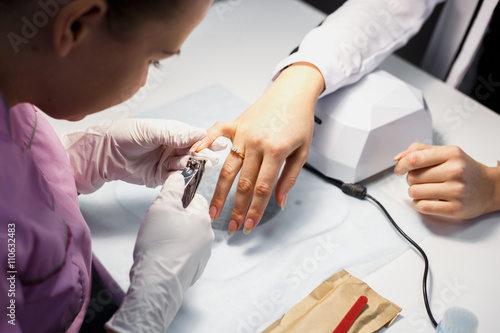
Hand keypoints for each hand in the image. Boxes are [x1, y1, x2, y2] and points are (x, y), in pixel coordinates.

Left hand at [63, 119, 224, 193]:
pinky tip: (185, 178)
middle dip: (202, 156)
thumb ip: (174, 134)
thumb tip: (200, 133)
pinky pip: (176, 179)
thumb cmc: (124, 135)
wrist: (103, 155)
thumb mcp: (150, 131)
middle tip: (209, 160)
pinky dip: (181, 179)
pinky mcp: (161, 177)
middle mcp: (173, 147)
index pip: (195, 137)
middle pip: (194, 153)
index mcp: (173, 132)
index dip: (206, 141)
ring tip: (193, 167)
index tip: (218, 144)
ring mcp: (168, 163)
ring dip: (191, 167)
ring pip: (187, 167)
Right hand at [105, 172, 213, 331]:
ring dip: (174, 236)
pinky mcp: (194, 269)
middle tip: (158, 226)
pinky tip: (162, 255)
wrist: (157, 280)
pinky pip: (184, 254)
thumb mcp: (163, 205)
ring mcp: (203, 254)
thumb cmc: (159, 242)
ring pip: (187, 236)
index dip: (177, 200)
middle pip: (190, 218)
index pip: (194, 199)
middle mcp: (208, 236)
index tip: (165, 207)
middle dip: (174, 219)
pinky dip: (174, 253)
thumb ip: (173, 187)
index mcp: (203, 218)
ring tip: (158, 242)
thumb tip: (179, 177)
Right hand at [191, 63, 324, 233]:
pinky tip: (193, 156)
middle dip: (237, 209)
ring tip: (212, 211)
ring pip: (228, 168)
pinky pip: (215, 133)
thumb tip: (279, 203)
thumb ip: (289, 178)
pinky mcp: (235, 124)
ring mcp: (243, 133)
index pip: (262, 188)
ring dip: (219, 192)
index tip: (249, 226)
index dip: (255, 210)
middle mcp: (256, 143)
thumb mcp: (303, 151)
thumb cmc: (300, 122)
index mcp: (276, 151)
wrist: (293, 92)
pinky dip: (203, 143)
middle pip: (243, 183)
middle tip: (232, 227)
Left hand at [394, 143, 499, 218]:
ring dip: (414, 192)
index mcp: (451, 154)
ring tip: (424, 189)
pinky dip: (419, 204)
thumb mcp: (445, 153)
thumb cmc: (464, 170)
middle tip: (421, 180)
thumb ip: (419, 151)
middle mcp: (455, 171)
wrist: (489, 187)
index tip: (398, 169)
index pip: (415, 159)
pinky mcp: (455, 208)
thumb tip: (397, 158)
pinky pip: (422, 206)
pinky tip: (427, 199)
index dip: (401, 165)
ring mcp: (456, 190)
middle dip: (411, 179)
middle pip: (413, 177)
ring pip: (415, 192)